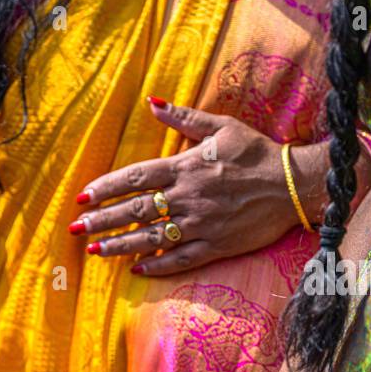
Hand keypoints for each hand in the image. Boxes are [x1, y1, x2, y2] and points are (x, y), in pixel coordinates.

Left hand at [73, 100, 319, 274]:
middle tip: (76, 228)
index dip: (106, 187)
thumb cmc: (258, 151)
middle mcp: (188, 197)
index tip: (82, 196)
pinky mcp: (215, 245)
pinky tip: (136, 270)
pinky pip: (180, 258)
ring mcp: (200, 223)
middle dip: (103, 220)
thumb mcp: (222, 126)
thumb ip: (184, 117)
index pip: (136, 178)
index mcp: (186, 167)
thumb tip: (152, 101)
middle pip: (136, 210)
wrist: (295, 184)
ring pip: (152, 237)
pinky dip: (157, 265)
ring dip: (120, 245)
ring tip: (95, 250)